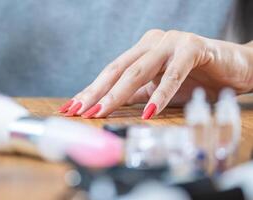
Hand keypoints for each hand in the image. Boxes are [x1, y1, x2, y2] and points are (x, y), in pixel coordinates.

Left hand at [59, 30, 252, 118]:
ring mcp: (171, 43)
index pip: (111, 72)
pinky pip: (173, 74)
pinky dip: (161, 94)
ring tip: (101, 112)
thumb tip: (108, 106)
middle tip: (79, 111)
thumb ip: (136, 94)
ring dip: (118, 93)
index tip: (72, 108)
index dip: (91, 90)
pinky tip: (148, 112)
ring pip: (139, 70)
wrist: (233, 67)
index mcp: (141, 50)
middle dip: (96, 92)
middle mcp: (151, 43)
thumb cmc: (194, 78)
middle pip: (117, 69)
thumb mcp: (158, 89)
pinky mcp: (192, 48)